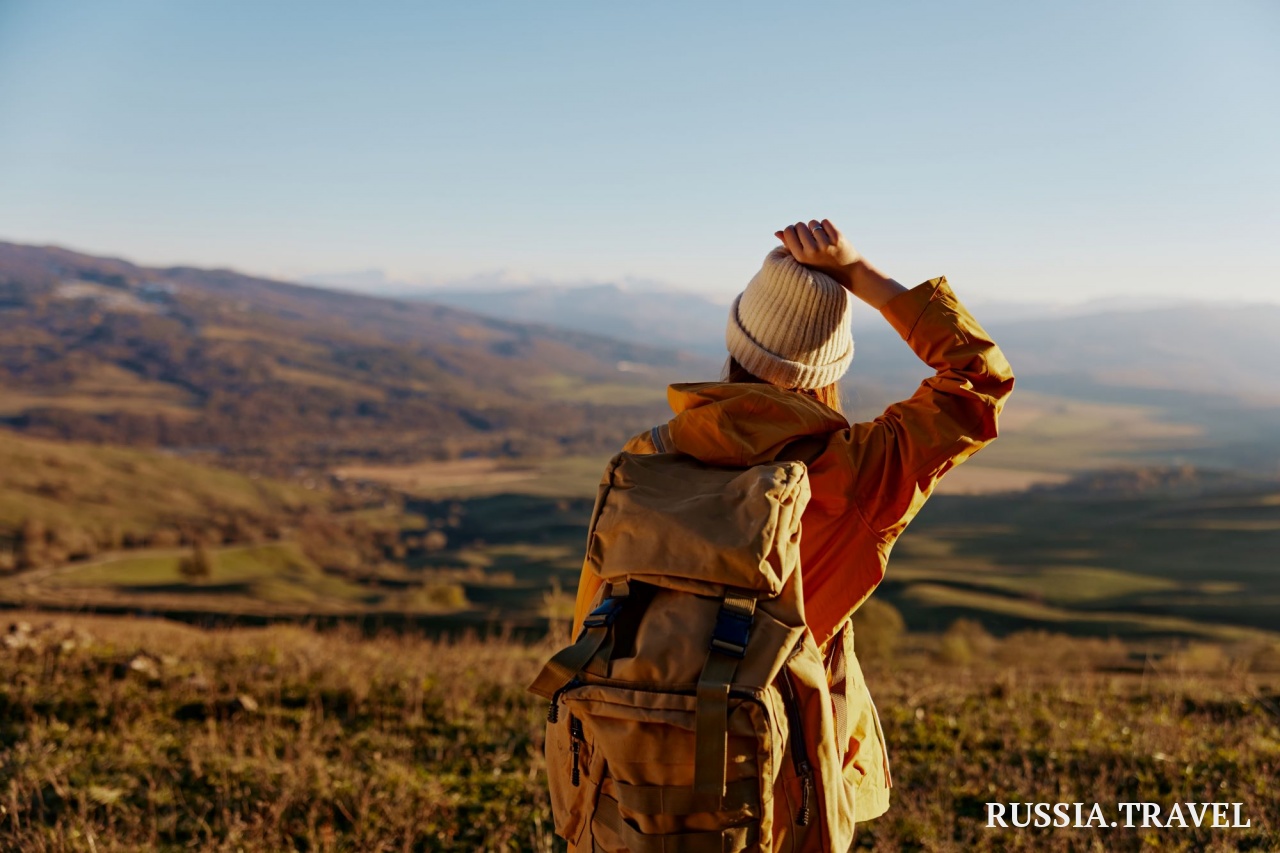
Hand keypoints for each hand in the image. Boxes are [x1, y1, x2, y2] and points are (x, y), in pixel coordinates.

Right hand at [775, 218, 906, 307]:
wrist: (849, 272)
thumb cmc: (822, 266)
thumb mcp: (803, 259)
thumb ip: (789, 246)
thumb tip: (777, 232)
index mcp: (800, 257)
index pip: (788, 231)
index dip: (792, 229)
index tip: (796, 233)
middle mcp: (812, 251)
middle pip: (800, 225)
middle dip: (803, 228)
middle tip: (810, 238)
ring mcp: (825, 244)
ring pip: (813, 223)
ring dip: (815, 228)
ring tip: (821, 239)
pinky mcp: (837, 238)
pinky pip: (825, 222)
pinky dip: (826, 226)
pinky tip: (829, 237)